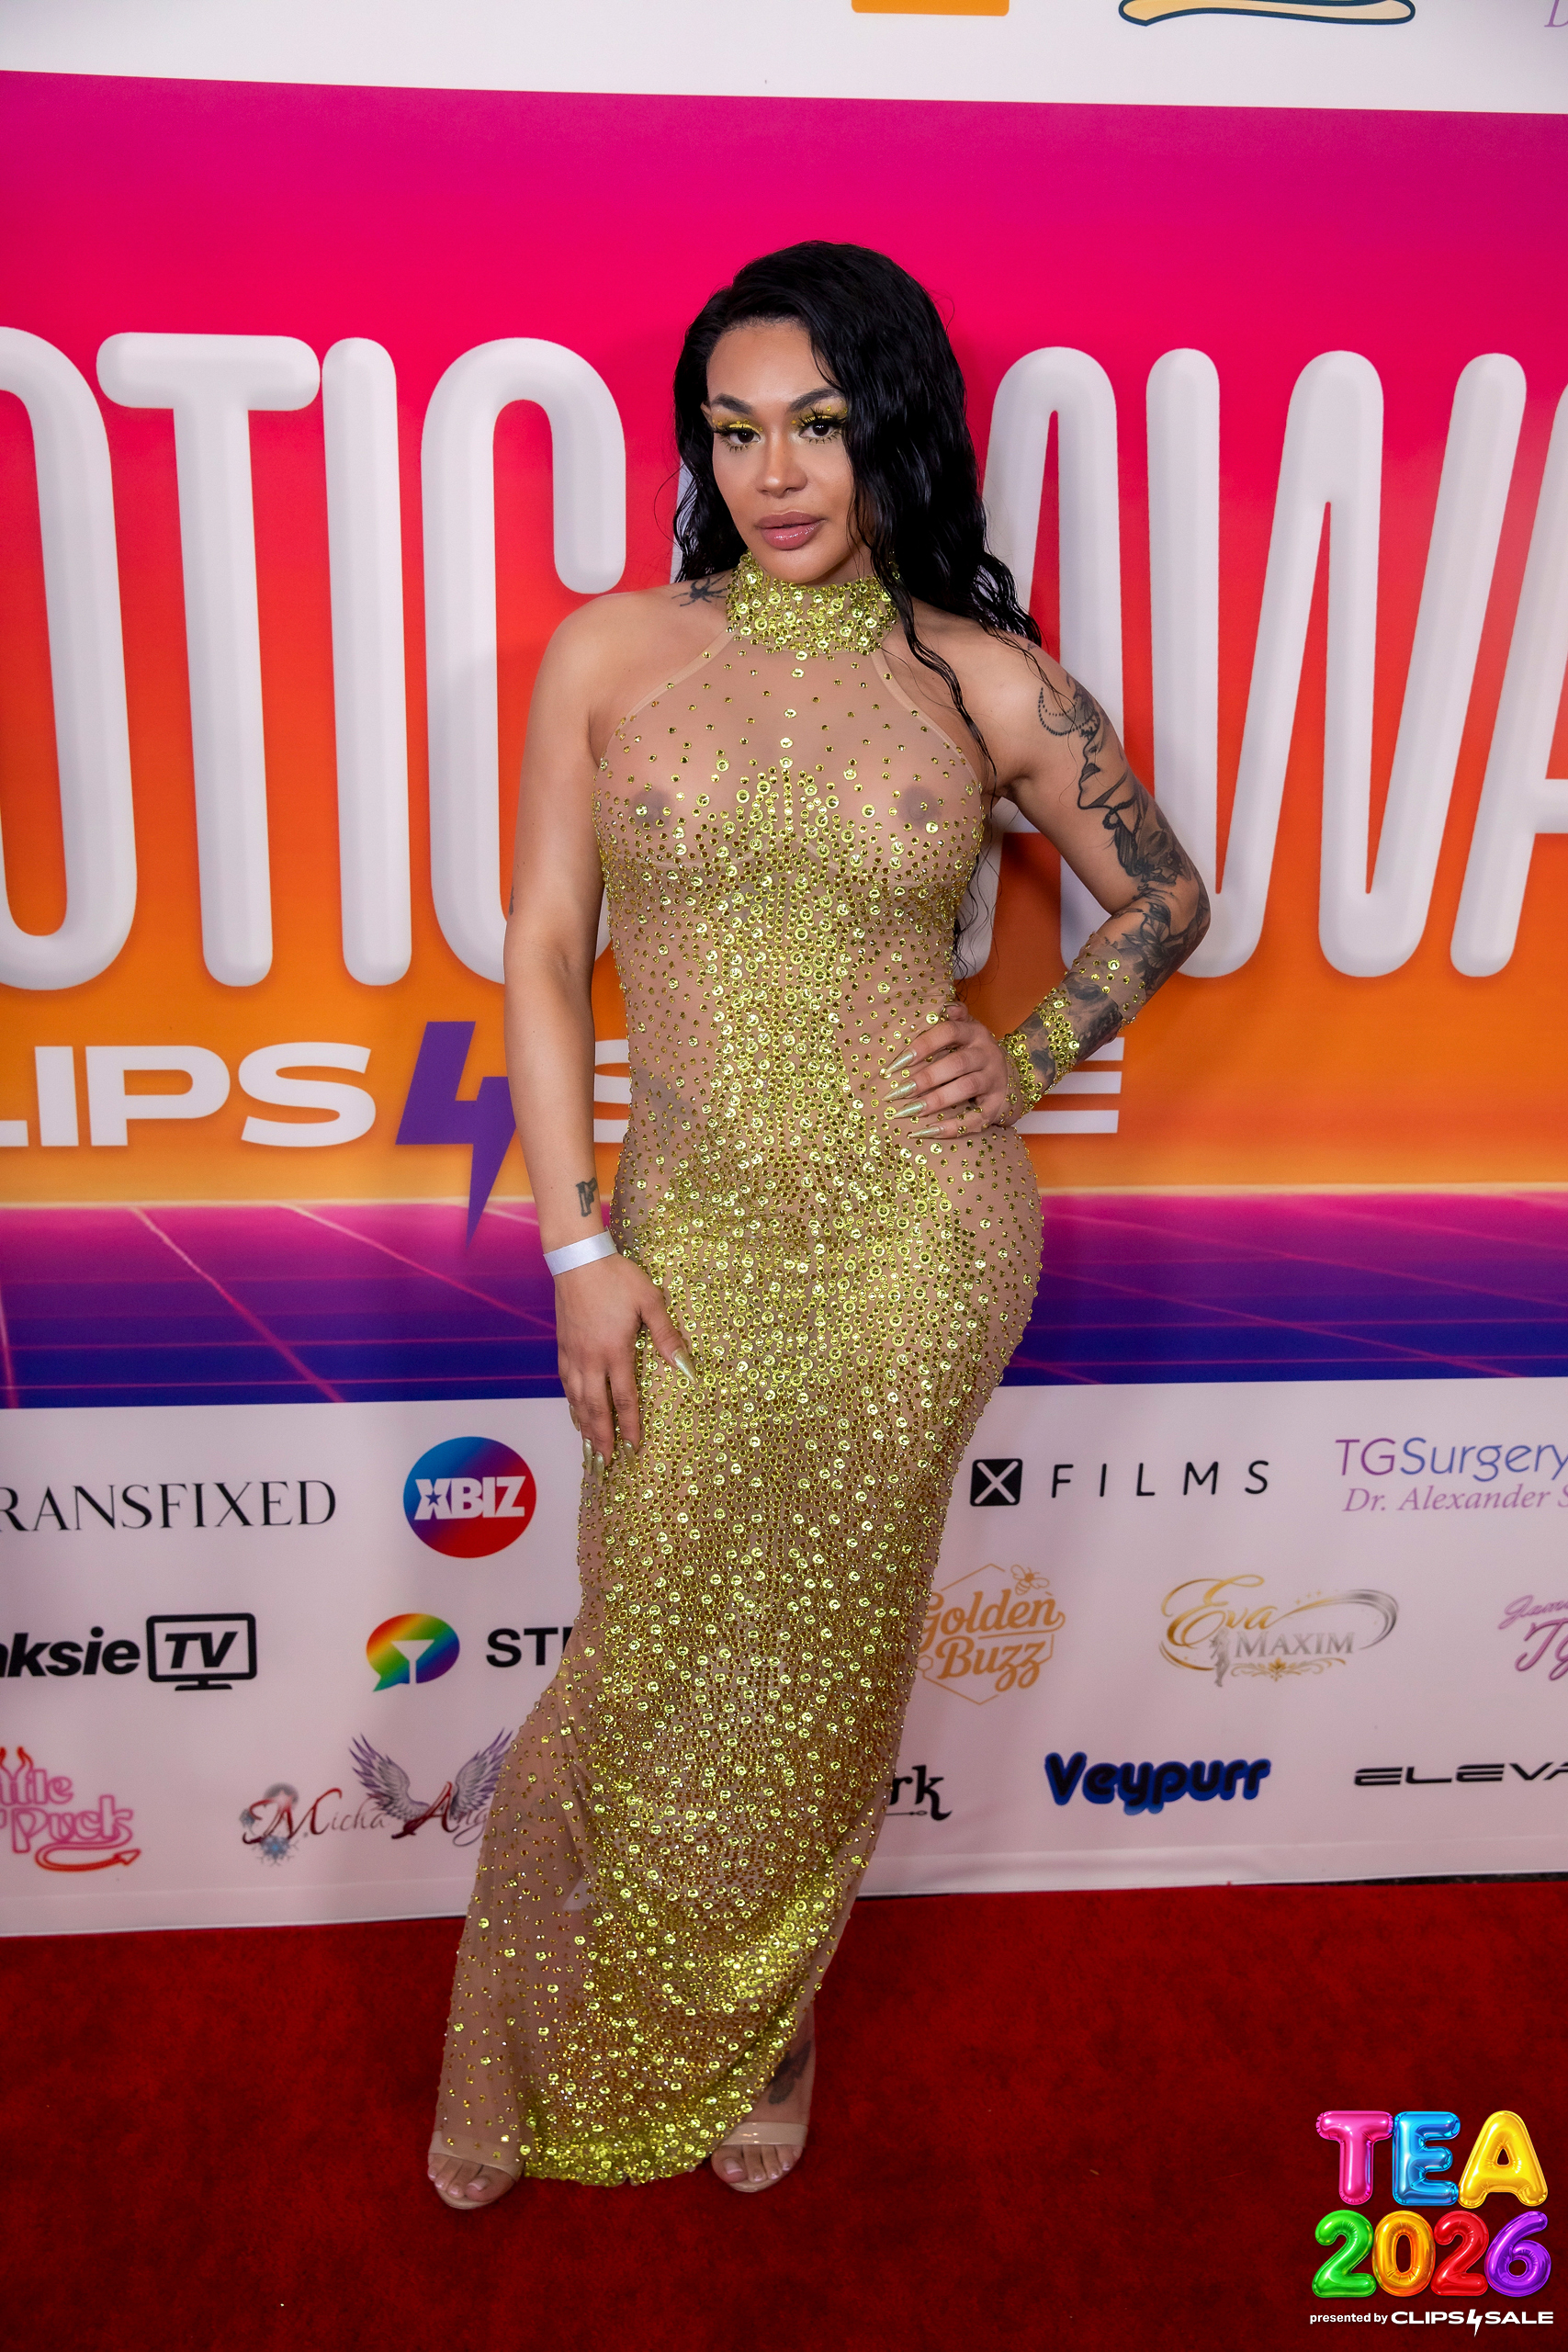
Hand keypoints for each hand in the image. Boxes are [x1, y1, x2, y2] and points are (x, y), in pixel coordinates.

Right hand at [553, 1252, 691, 1460]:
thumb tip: (686, 1367)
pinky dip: (571, 1403)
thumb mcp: (650, 1302)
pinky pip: (565, 1383)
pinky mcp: (562, 1346)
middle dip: (603, 1437)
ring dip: (584, 1425)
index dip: (630, 1426)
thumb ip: (666, 1335)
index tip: (634, 1448)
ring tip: (590, 1446)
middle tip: (607, 1461)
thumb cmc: (617, 1277)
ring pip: (577, 1399)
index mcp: (615, 1351)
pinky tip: (575, 1410)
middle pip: (596, 1407)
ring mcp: (573, 1354)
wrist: (578, 1260)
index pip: (625, 1398)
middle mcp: (591, 1359)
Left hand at [887, 1001, 1017, 1138]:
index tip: (898, 1062)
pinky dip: (952, 1128)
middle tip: (898, 1092)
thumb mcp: (967, 1030)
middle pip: (957, 1063)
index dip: (924, 1044)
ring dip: (936, 1100)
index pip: (949, 1032)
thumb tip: (943, 1007)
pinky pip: (976, 1118)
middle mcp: (987, 1054)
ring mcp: (994, 1080)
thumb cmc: (973, 1053)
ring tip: (909, 1111)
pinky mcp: (996, 1105)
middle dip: (926, 1078)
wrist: (1011, 1076)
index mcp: (975, 1033)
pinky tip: (928, 1132)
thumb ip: (954, 1017)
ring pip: (966, 1089)